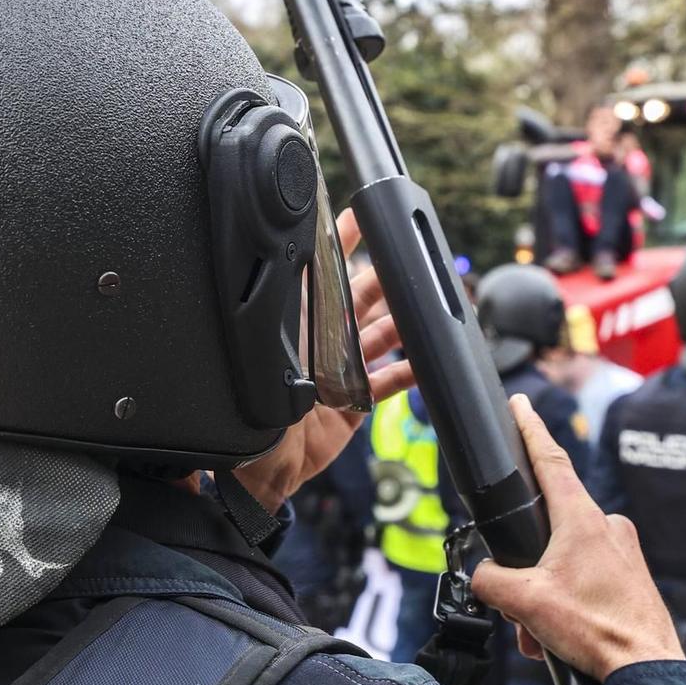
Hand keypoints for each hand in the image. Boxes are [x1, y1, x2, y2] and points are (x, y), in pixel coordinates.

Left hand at [229, 208, 412, 511]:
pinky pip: (389, 381)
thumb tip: (300, 260)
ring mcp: (340, 373)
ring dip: (404, 323)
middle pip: (359, 301)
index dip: (341, 245)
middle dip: (385, 280)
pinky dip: (410, 370)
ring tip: (426, 307)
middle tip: (409, 261)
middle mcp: (320, 344)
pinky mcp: (355, 403)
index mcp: (296, 324)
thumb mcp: (273, 346)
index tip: (358, 216)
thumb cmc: (256, 410)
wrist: (265, 468)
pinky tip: (429, 359)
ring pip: (379, 337)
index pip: (322, 275)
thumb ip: (293, 308)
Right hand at [471, 393, 683, 681]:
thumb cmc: (597, 631)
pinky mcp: (630, 576)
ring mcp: (622, 551)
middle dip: (524, 565)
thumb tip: (482, 575)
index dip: (529, 428)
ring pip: (564, 560)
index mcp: (581, 519)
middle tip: (515, 603)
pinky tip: (560, 636)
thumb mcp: (525, 602)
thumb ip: (490, 580)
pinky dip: (565, 604)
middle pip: (548, 527)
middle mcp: (606, 527)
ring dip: (543, 594)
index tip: (519, 404)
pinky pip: (586, 578)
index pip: (549, 459)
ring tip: (540, 632)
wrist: (647, 669)